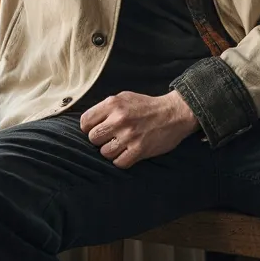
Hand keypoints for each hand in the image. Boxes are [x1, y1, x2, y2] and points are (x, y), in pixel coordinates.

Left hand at [79, 90, 200, 169]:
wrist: (174, 113)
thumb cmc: (147, 106)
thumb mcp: (124, 98)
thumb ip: (106, 108)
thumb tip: (87, 123)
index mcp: (113, 104)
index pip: (85, 122)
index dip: (89, 128)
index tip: (97, 130)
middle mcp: (119, 119)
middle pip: (93, 138)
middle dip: (100, 140)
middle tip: (111, 138)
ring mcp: (129, 135)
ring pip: (104, 153)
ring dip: (111, 151)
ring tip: (121, 145)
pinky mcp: (139, 149)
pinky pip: (119, 162)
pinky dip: (122, 160)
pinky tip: (128, 153)